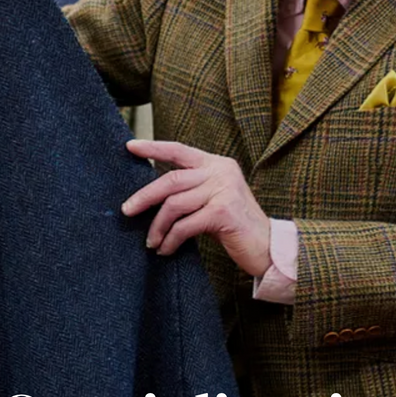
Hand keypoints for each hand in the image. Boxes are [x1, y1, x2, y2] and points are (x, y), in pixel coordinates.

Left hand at [122, 139, 272, 276]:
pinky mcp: (223, 212)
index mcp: (218, 164)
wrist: (268, 246)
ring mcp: (224, 190)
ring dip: (157, 226)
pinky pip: (185, 226)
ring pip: (174, 204)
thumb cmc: (236, 226)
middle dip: (145, 196)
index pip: (180, 150)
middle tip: (127, 211)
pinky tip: (166, 250)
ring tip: (151, 243)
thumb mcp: (215, 199)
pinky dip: (171, 240)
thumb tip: (152, 196)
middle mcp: (222, 172)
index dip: (154, 147)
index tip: (130, 146)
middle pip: (171, 179)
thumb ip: (193, 190)